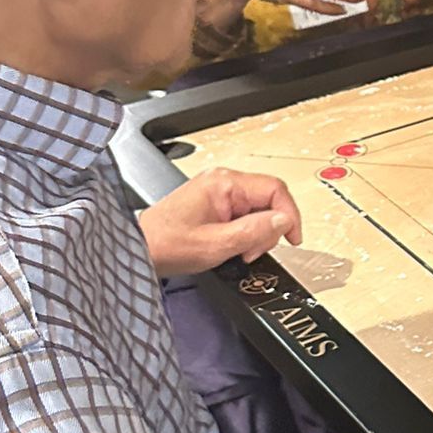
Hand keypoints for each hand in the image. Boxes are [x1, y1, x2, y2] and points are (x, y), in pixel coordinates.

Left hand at [139, 169, 303, 278]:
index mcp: (224, 183)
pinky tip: (232, 245)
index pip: (274, 190)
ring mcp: (217, 190)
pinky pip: (244, 213)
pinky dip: (245, 232)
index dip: (289, 215)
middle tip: (253, 251)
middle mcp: (222, 180)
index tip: (292, 238)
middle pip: (268, 199)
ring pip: (258, 208)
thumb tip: (283, 221)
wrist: (140, 249)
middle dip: (269, 229)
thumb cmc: (166, 244)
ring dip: (256, 233)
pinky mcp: (214, 202)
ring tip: (239, 251)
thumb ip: (254, 231)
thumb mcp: (216, 244)